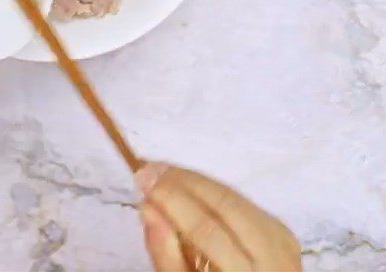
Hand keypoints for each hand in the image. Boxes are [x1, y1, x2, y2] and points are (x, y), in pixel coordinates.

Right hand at [137, 163, 301, 271]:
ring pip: (234, 196)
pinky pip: (241, 199)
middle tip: (148, 168)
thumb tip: (147, 206)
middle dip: (182, 181)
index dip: (172, 199)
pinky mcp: (281, 229)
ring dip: (195, 179)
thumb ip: (166, 255)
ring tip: (162, 171)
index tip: (142, 177)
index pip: (207, 230)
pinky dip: (212, 188)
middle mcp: (274, 257)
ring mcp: (282, 241)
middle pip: (225, 205)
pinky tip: (188, 183)